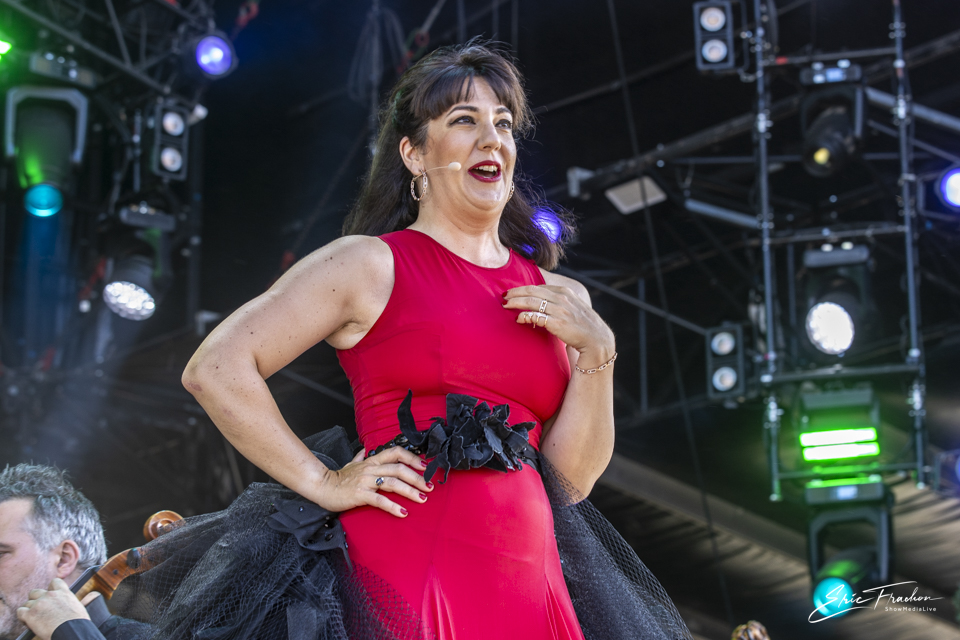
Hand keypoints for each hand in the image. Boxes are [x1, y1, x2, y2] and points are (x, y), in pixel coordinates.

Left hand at [16, 578, 89, 639]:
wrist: (70, 631)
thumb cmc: (76, 623)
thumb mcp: (78, 606)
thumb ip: (69, 601)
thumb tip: (73, 603)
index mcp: (63, 592)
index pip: (54, 582)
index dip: (50, 589)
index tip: (50, 596)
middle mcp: (50, 595)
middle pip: (35, 592)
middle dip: (36, 600)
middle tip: (39, 609)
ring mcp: (39, 604)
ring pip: (27, 603)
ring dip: (29, 610)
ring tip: (33, 619)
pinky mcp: (30, 614)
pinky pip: (20, 612)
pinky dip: (22, 617)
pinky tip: (27, 622)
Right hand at [314, 447, 432, 516]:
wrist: (321, 487)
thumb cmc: (338, 478)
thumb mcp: (350, 464)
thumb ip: (359, 457)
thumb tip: (364, 450)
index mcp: (372, 461)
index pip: (396, 453)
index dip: (412, 457)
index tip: (425, 466)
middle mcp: (371, 468)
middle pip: (399, 469)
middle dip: (417, 477)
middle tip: (429, 487)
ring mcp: (365, 481)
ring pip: (393, 483)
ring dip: (410, 491)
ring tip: (422, 499)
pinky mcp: (360, 494)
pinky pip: (380, 500)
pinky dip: (393, 506)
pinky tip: (403, 512)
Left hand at [503, 285, 614, 362]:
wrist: (596, 340)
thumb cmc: (583, 324)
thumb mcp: (573, 306)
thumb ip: (559, 300)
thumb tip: (541, 300)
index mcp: (565, 291)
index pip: (538, 286)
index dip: (522, 288)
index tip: (512, 292)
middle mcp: (562, 298)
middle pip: (532, 291)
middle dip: (515, 293)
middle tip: (503, 296)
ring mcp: (559, 310)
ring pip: (531, 302)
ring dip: (516, 303)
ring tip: (505, 305)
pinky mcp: (557, 323)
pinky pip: (536, 317)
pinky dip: (525, 316)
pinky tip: (518, 319)